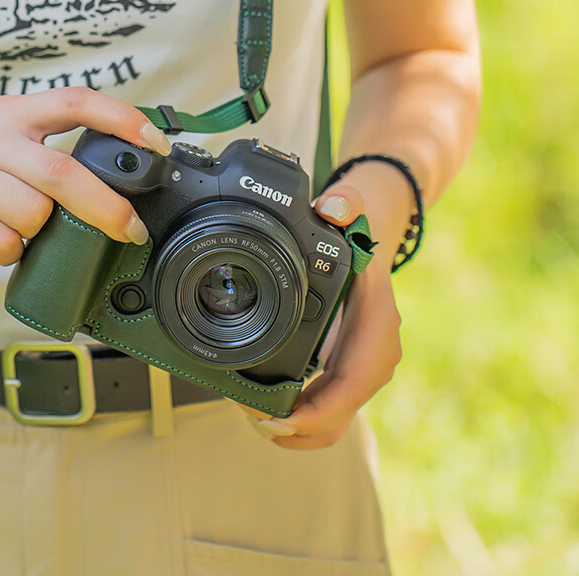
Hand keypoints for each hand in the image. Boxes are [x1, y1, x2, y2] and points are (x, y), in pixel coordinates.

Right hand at [0, 87, 171, 276]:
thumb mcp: (9, 154)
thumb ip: (55, 158)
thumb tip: (124, 188)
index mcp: (13, 115)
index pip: (76, 101)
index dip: (122, 119)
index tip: (157, 144)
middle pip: (63, 171)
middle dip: (106, 208)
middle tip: (131, 230)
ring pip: (34, 213)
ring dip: (41, 233)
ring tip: (21, 230)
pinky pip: (4, 242)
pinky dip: (12, 253)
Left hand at [245, 172, 408, 449]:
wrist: (374, 233)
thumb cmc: (356, 229)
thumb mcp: (351, 210)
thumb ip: (345, 203)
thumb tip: (336, 208)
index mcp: (377, 320)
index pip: (353, 380)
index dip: (320, 409)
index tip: (283, 420)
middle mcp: (377, 349)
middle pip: (343, 410)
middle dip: (301, 428)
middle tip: (255, 421)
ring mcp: (366, 363)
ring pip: (338, 416)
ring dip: (300, 429)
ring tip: (257, 421)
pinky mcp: (351, 368)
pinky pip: (332, 406)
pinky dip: (306, 418)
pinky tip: (277, 418)